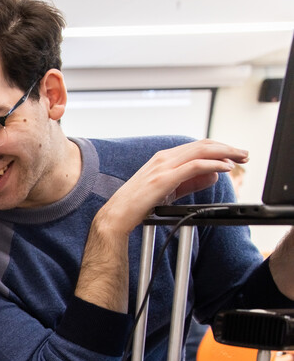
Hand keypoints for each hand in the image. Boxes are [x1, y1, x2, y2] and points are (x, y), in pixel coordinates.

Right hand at [100, 139, 247, 234]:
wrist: (117, 215)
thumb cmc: (138, 204)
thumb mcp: (169, 190)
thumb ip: (191, 182)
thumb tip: (213, 175)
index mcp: (163, 159)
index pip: (197, 146)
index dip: (219, 147)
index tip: (234, 155)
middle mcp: (164, 158)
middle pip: (203, 145)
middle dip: (227, 148)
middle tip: (244, 154)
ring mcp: (163, 167)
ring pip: (201, 151)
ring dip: (225, 153)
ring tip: (240, 159)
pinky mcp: (164, 178)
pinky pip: (195, 166)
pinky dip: (213, 164)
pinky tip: (225, 168)